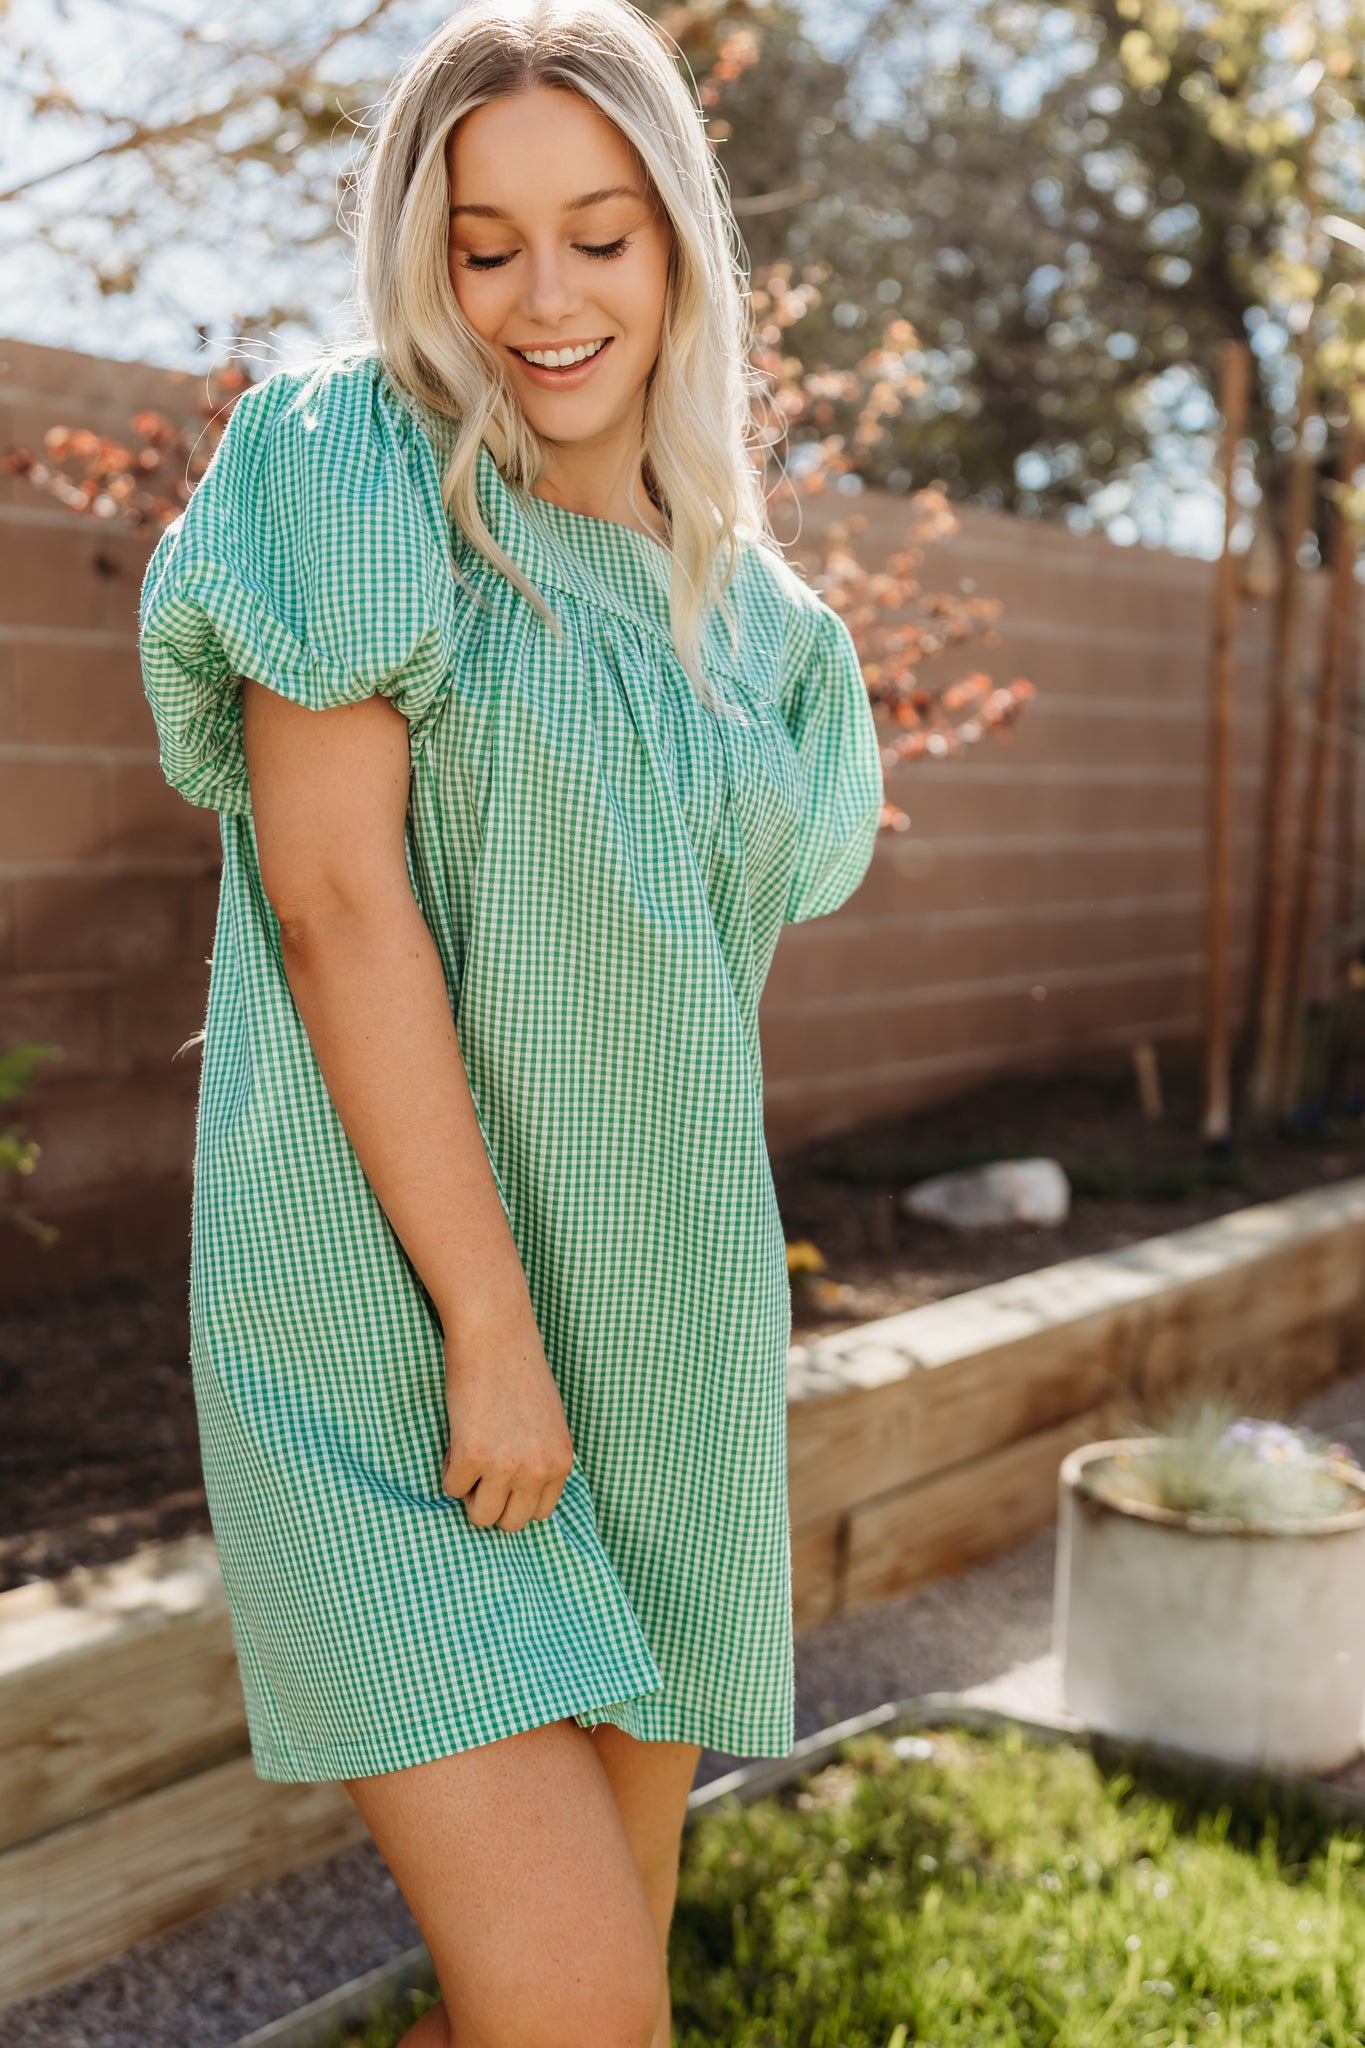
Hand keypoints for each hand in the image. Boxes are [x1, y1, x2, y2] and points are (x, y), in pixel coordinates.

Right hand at [440, 1296, 574, 1532]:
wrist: (495, 1338)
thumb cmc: (519, 1372)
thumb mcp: (548, 1423)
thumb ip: (540, 1459)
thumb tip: (521, 1494)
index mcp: (562, 1461)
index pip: (540, 1515)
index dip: (516, 1500)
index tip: (503, 1479)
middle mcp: (538, 1469)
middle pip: (510, 1524)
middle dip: (491, 1503)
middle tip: (481, 1472)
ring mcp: (507, 1466)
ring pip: (481, 1517)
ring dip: (469, 1493)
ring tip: (469, 1457)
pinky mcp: (473, 1456)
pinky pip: (452, 1489)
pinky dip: (448, 1469)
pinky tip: (457, 1439)